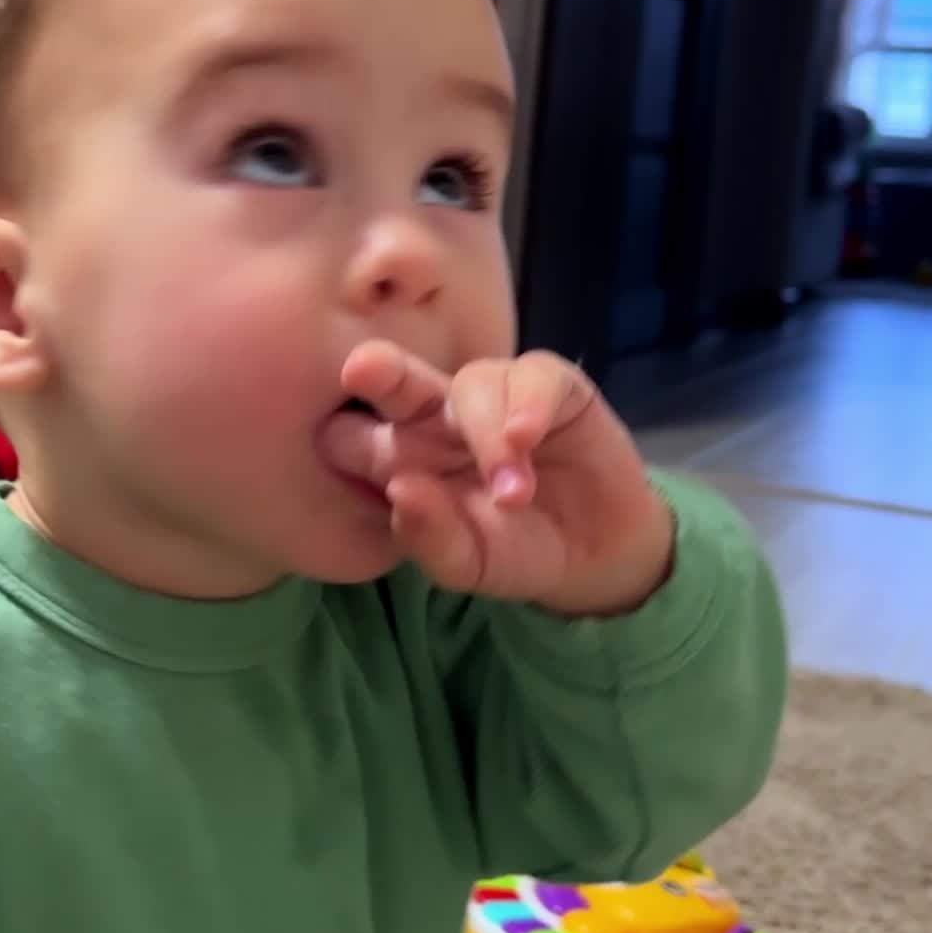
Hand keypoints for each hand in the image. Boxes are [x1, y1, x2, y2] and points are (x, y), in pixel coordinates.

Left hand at [329, 342, 674, 616]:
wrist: (596, 554)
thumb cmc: (515, 552)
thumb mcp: (469, 562)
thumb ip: (430, 537)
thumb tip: (400, 492)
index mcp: (403, 454)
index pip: (356, 434)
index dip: (346, 436)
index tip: (335, 442)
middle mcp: (438, 415)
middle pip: (398, 383)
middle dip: (382, 372)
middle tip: (364, 369)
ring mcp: (493, 394)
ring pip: (472, 385)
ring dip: (488, 439)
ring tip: (514, 495)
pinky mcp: (552, 385)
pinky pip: (533, 378)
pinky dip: (528, 407)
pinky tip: (527, 439)